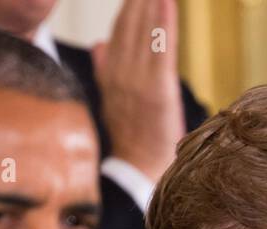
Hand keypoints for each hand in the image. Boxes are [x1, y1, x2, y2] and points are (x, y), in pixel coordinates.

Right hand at [93, 0, 186, 182]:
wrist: (138, 173)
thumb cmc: (133, 141)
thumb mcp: (113, 102)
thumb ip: (106, 70)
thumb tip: (99, 43)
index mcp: (110, 76)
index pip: (119, 31)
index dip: (129, 7)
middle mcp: (121, 75)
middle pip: (129, 25)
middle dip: (139, 0)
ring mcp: (138, 82)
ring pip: (144, 32)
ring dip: (151, 4)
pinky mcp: (157, 91)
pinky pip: (161, 50)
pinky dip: (164, 24)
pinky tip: (167, 2)